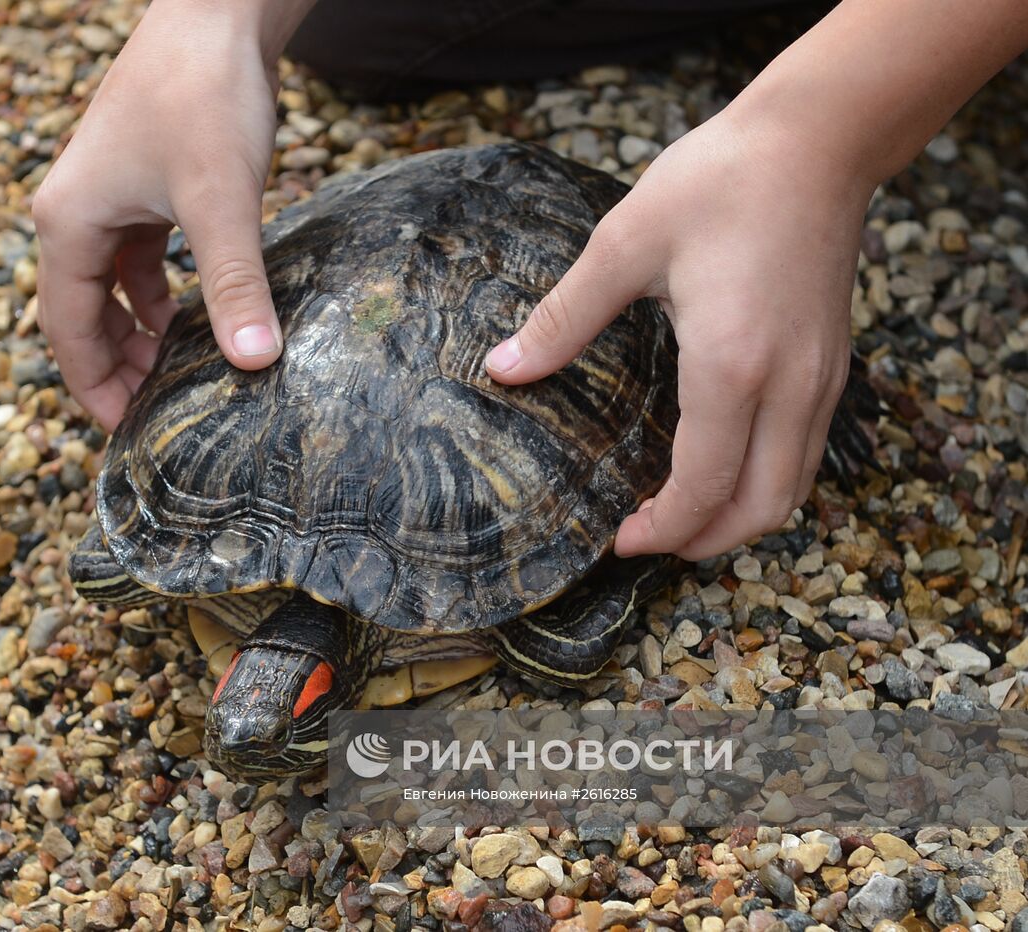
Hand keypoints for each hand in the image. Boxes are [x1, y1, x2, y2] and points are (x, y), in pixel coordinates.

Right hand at [33, 2, 302, 429]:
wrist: (218, 13)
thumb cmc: (204, 97)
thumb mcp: (221, 202)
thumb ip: (233, 285)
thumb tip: (254, 362)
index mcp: (67, 223)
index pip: (66, 330)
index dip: (95, 388)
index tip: (127, 434)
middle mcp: (73, 212)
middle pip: (81, 314)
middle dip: (116, 367)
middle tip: (156, 413)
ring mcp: (106, 196)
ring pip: (108, 287)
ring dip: (137, 332)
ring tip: (175, 372)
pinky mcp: (140, 183)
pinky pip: (136, 257)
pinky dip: (156, 292)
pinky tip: (190, 313)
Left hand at [486, 115, 870, 560]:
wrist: (817, 139)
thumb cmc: (719, 181)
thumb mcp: (624, 246)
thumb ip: (563, 319)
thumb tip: (502, 369)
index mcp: (731, 367)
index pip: (704, 487)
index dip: (663, 529)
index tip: (620, 541)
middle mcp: (789, 386)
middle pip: (762, 509)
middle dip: (705, 543)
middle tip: (648, 541)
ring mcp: (822, 377)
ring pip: (793, 487)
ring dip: (740, 517)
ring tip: (683, 518)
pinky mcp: (834, 361)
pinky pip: (806, 450)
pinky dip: (766, 480)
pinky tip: (723, 465)